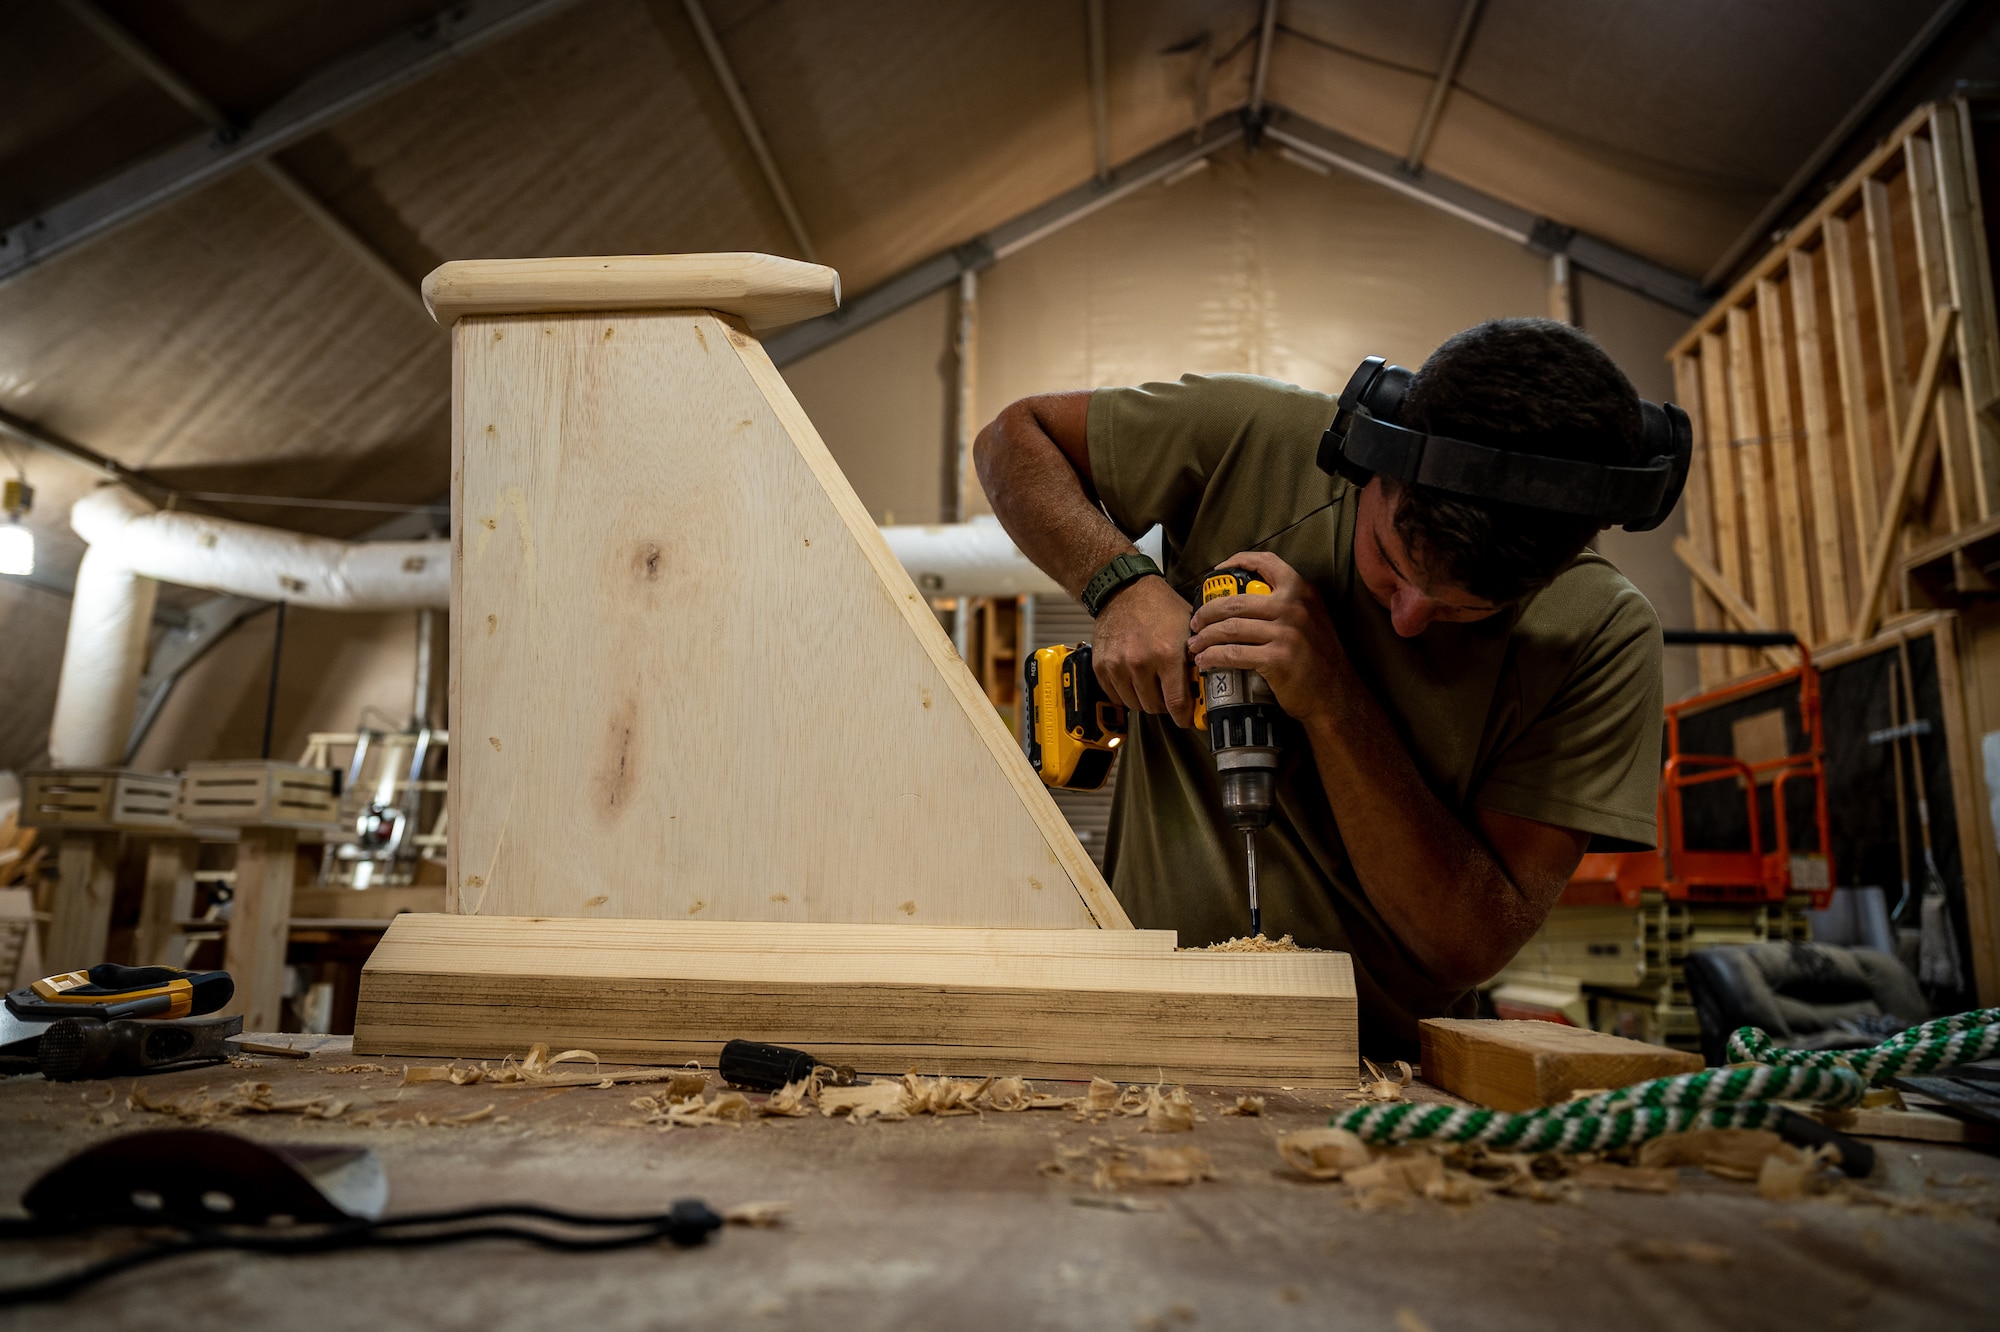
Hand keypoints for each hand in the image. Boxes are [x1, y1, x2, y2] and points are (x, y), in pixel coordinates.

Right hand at [1091, 574, 1197, 726]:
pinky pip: (1115, 696)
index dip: (1184, 717)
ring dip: (1145, 700)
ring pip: (1134, 704)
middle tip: (1169, 695)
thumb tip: (1206, 685)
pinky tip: (1134, 681)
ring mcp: (1117, 666)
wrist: (1124, 590)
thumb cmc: (1159, 606)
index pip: (1176, 703)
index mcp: (1166, 654)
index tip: (1187, 719)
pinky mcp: (1101, 667)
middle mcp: (1140, 663)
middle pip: (1155, 707)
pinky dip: (1125, 694)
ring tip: (1151, 686)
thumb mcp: (1189, 628)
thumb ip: (1197, 657)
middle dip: (1165, 705)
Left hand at [1187, 551, 1346, 725]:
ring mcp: (1286, 633)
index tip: (1217, 571)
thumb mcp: (1312, 617)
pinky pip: (1234, 654)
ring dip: (1205, 637)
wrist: (1335, 694)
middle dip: (1207, 612)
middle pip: (1236, 602)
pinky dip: (1213, 657)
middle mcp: (1294, 608)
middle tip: (1195, 622)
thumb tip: (1245, 597)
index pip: (1267, 562)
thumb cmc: (1319, 658)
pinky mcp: (1277, 659)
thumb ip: (1287, 603)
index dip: (1238, 561)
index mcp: (1302, 591)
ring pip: (1230, 628)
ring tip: (1195, 645)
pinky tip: (1206, 661)